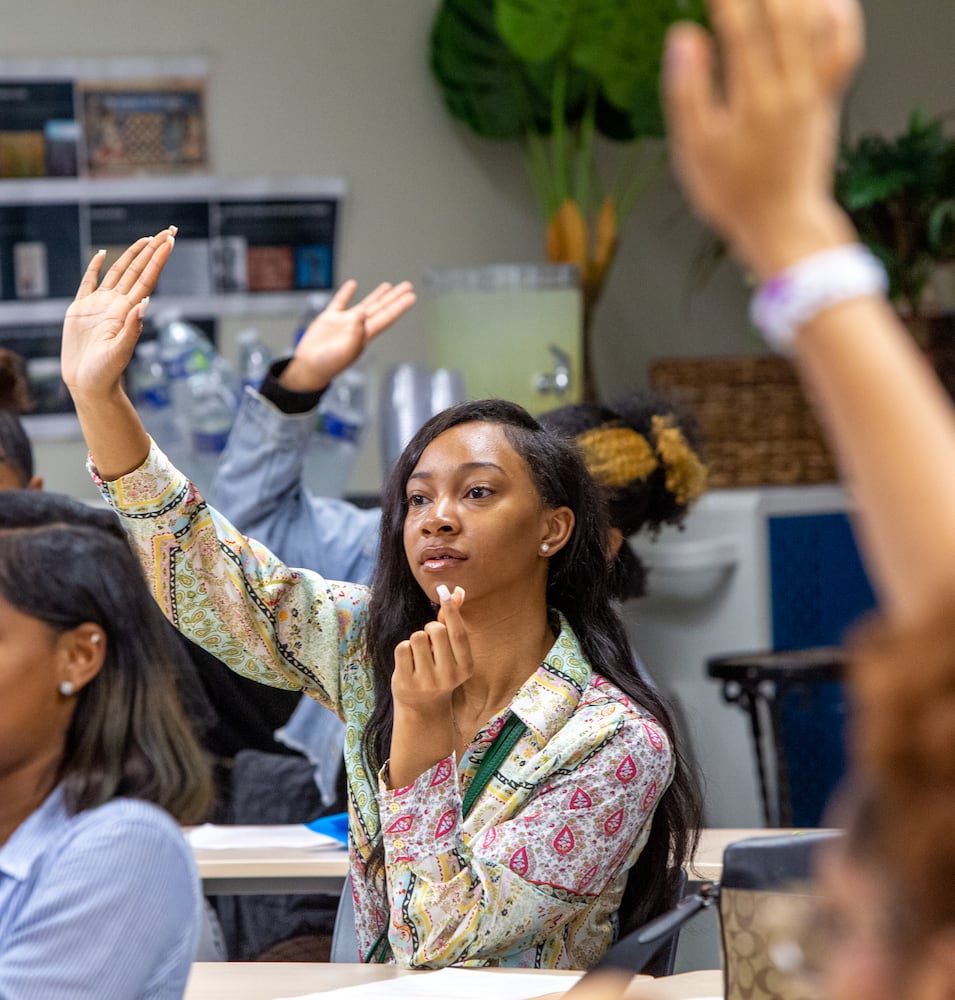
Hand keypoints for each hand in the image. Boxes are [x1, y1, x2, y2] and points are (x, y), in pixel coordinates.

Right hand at [62, 228, 175, 400]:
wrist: (88, 385)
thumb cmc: (106, 373)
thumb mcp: (120, 351)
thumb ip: (132, 327)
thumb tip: (145, 301)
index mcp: (128, 311)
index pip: (148, 278)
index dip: (159, 258)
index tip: (170, 240)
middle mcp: (117, 304)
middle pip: (138, 270)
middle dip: (153, 249)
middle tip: (169, 230)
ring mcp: (100, 305)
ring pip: (119, 272)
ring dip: (132, 254)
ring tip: (146, 238)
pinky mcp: (81, 309)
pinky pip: (89, 282)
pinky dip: (96, 267)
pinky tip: (103, 254)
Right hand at [280, 279, 415, 392]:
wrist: (309, 368)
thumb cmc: (328, 364)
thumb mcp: (346, 350)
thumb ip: (355, 332)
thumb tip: (361, 313)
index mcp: (365, 336)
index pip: (386, 317)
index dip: (399, 307)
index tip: (411, 297)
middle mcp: (358, 327)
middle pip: (381, 308)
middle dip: (395, 297)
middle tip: (408, 286)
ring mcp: (344, 322)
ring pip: (365, 304)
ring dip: (378, 295)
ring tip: (388, 286)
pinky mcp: (329, 319)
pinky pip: (340, 302)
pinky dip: (347, 293)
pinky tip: (353, 284)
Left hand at [391, 586, 468, 718]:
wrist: (422, 708)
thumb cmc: (439, 669)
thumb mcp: (450, 650)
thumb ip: (453, 621)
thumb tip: (458, 590)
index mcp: (466, 668)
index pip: (458, 633)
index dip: (450, 610)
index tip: (443, 590)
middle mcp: (449, 676)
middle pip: (435, 630)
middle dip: (429, 628)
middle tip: (430, 642)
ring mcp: (427, 682)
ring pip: (417, 637)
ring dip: (416, 640)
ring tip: (420, 655)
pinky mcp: (406, 683)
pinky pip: (402, 648)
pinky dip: (404, 649)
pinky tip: (409, 662)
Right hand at [662, 0, 863, 277]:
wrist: (782, 224)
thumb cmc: (732, 193)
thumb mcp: (695, 151)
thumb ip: (687, 92)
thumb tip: (683, 37)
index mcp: (755, 100)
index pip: (741, 27)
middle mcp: (792, 88)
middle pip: (783, 12)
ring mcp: (815, 90)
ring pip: (816, 20)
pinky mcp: (828, 97)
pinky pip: (843, 45)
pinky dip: (836, 15)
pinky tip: (819, 2)